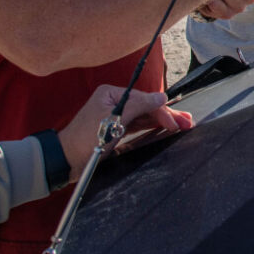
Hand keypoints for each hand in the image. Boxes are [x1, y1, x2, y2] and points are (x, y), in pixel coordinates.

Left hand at [57, 84, 192, 168]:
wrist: (67, 160)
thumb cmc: (86, 138)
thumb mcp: (113, 119)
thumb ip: (138, 106)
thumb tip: (161, 96)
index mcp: (112, 94)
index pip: (144, 99)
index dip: (162, 110)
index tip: (176, 122)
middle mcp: (114, 102)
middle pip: (147, 107)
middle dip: (167, 115)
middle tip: (187, 123)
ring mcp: (116, 117)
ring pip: (145, 117)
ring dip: (163, 121)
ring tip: (182, 125)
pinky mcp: (116, 131)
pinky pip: (138, 126)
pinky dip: (152, 127)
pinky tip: (164, 129)